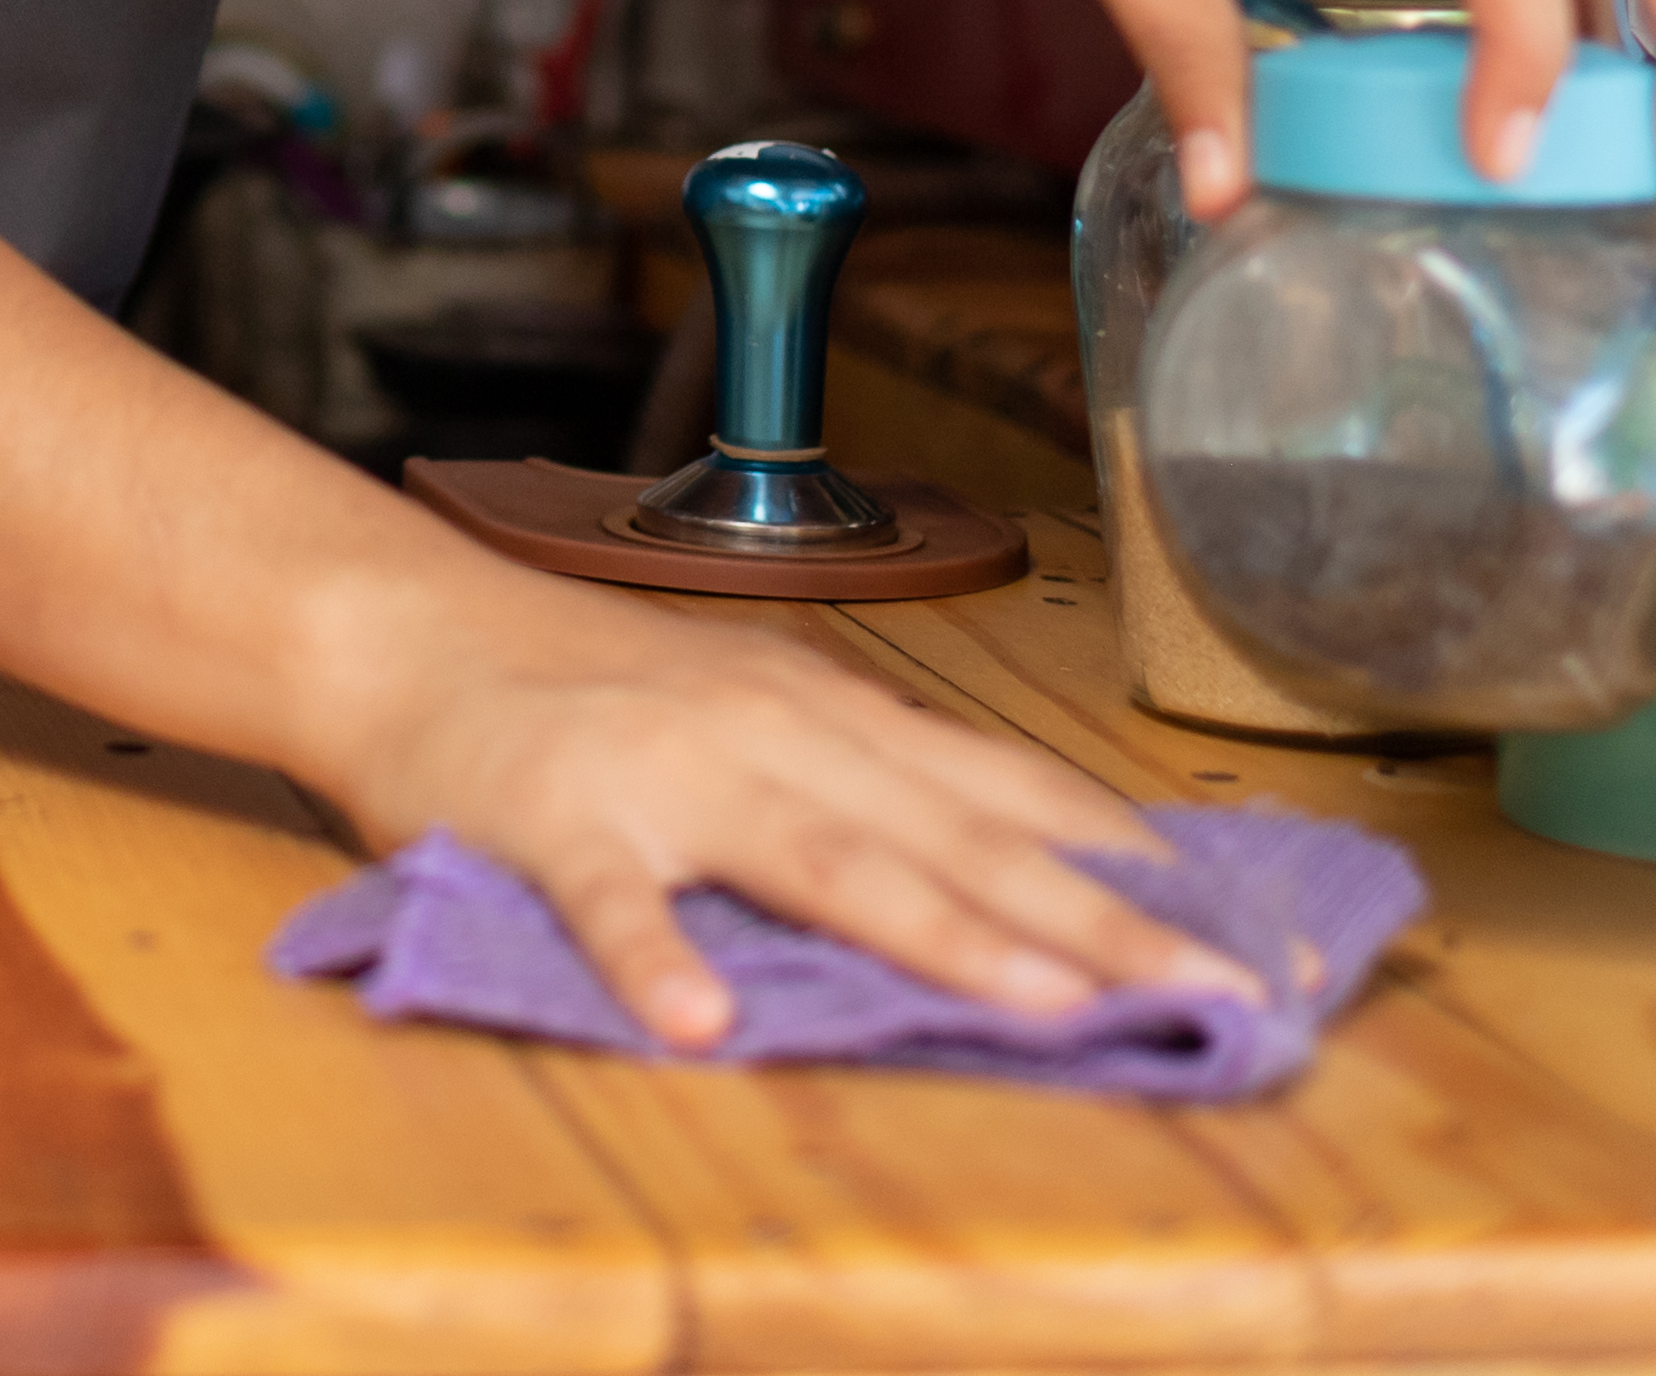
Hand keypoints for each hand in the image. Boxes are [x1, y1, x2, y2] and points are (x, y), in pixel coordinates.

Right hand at [311, 571, 1242, 1045]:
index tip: (1244, 939)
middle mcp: (777, 733)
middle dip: (1096, 922)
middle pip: (957, 838)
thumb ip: (877, 789)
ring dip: (943, 933)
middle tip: (1209, 991)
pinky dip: (657, 960)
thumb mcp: (759, 712)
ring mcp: (668, 773)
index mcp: (834, 716)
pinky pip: (613, 900)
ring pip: (828, 857)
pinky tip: (701, 1026)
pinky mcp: (554, 818)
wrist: (412, 629)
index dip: (1130, 870)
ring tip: (1042, 1005)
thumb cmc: (593, 688)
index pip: (1012, 797)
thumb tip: (1029, 878)